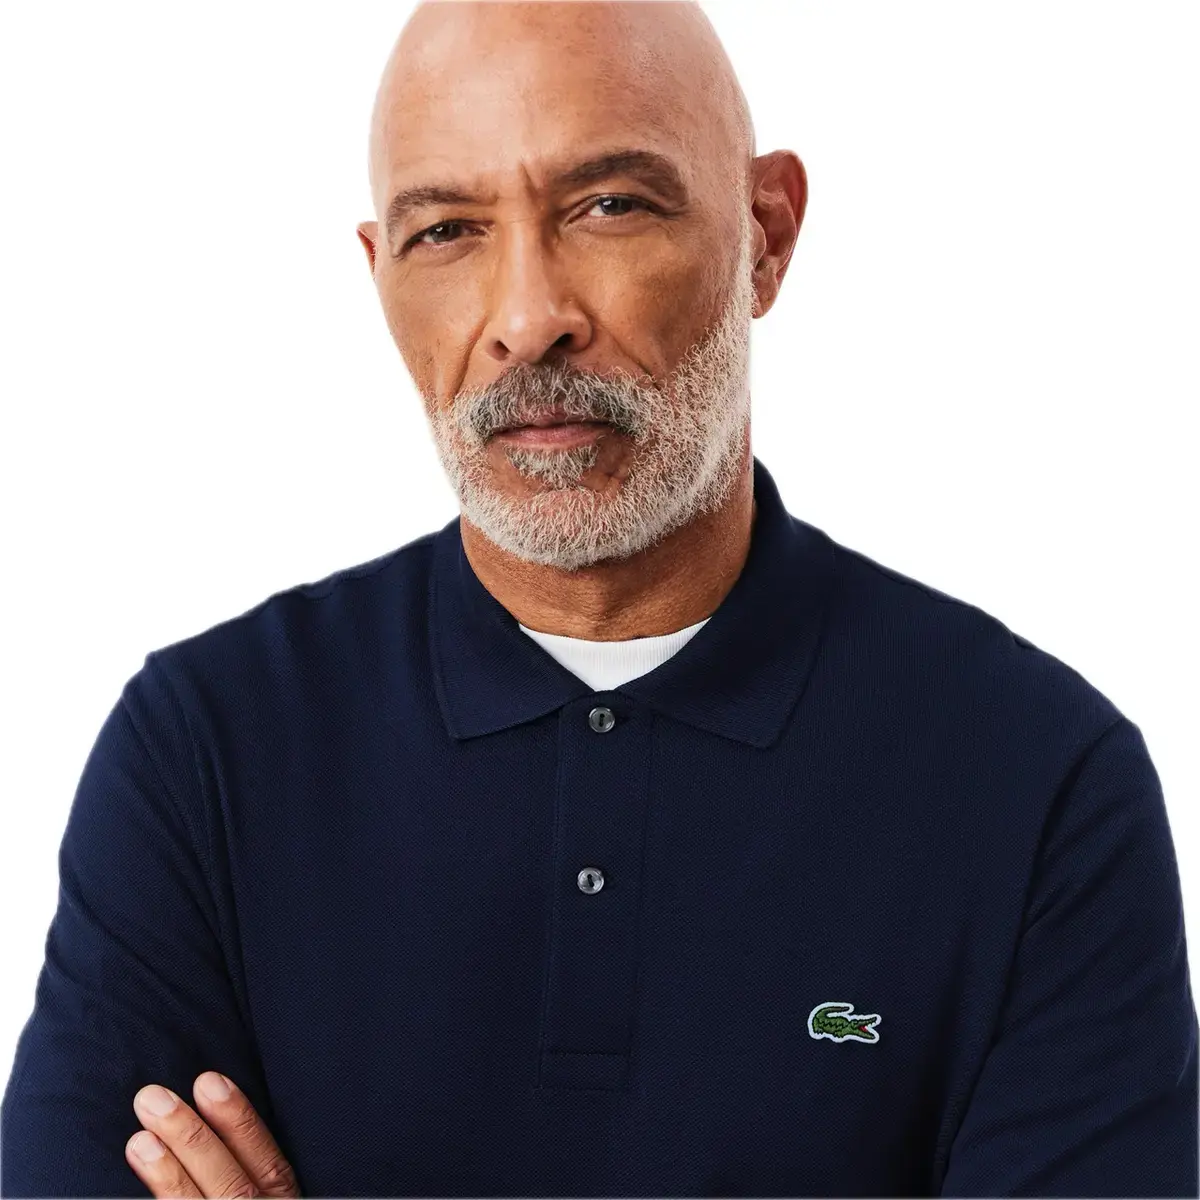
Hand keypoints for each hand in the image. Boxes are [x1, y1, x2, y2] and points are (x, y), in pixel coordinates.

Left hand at [126, 1072, 298, 1196]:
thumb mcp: (272, 1193)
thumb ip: (255, 1166)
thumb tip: (217, 1106)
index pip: (269, 1162)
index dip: (239, 1121)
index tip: (209, 1081)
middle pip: (231, 1183)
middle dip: (192, 1139)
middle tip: (155, 1098)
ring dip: (169, 1174)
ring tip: (139, 1139)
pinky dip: (160, 1199)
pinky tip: (139, 1177)